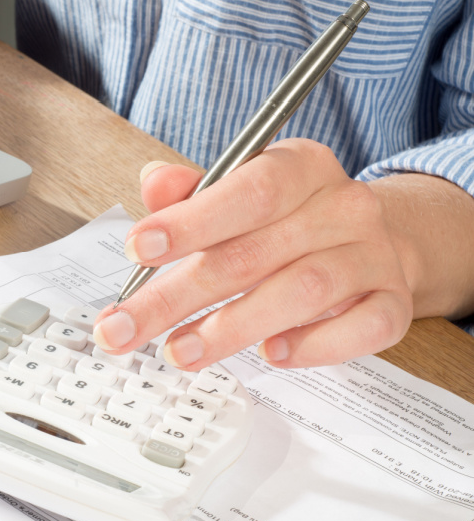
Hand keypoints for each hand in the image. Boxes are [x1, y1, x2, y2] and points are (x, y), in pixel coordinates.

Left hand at [93, 139, 473, 369]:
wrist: (377, 240)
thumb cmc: (289, 220)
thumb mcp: (239, 194)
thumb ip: (192, 193)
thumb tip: (153, 183)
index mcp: (300, 166)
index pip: (247, 190)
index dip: (189, 222)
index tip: (136, 249)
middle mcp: (342, 206)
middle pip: (254, 253)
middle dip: (178, 296)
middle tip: (126, 329)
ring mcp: (373, 255)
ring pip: (301, 293)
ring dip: (231, 328)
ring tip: (180, 352)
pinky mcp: (393, 302)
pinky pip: (361, 328)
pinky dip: (314, 345)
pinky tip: (271, 354)